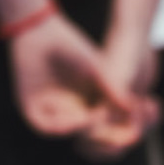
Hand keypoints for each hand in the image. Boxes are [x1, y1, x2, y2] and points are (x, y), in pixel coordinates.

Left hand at [8, 12, 151, 145]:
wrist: (41, 31)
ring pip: (66, 130)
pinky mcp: (29, 110)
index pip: (97, 125)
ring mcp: (47, 112)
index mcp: (81, 105)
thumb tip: (134, 108)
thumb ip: (113, 90)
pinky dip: (61, 125)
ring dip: (81, 128)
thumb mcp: (97, 71)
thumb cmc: (71, 46)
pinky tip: (77, 119)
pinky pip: (45, 126)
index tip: (126, 125)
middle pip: (82, 132)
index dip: (111, 128)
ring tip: (97, 120)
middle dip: (98, 133)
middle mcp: (64, 112)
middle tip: (110, 127)